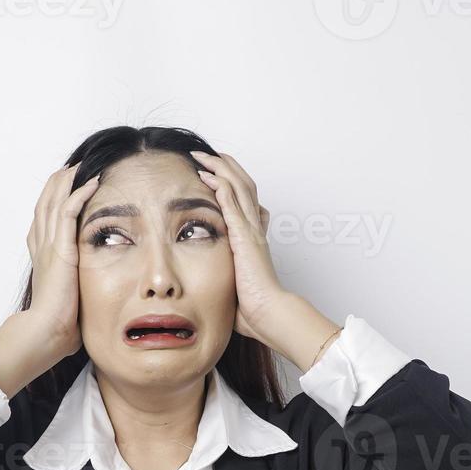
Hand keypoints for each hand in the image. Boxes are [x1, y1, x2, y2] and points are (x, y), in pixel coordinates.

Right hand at [25, 163, 101, 356]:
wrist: (46, 331)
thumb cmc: (57, 324)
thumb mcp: (68, 299)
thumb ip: (75, 289)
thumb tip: (88, 299)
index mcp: (42, 256)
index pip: (45, 218)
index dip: (54, 199)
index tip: (66, 186)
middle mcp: (41, 245)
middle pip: (45, 202)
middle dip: (58, 183)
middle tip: (73, 166)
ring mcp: (48, 245)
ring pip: (54, 201)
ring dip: (68, 181)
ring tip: (82, 165)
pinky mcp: (60, 248)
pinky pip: (68, 211)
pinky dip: (79, 193)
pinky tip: (93, 181)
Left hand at [189, 150, 286, 341]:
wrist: (268, 314)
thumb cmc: (253, 308)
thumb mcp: (234, 285)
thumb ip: (225, 276)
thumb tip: (209, 286)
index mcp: (252, 238)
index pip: (244, 201)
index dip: (231, 183)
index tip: (213, 175)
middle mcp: (254, 228)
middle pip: (244, 185)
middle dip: (225, 166)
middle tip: (206, 155)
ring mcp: (250, 230)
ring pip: (239, 186)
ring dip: (221, 168)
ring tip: (203, 156)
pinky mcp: (244, 236)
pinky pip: (232, 202)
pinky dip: (220, 186)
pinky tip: (207, 175)